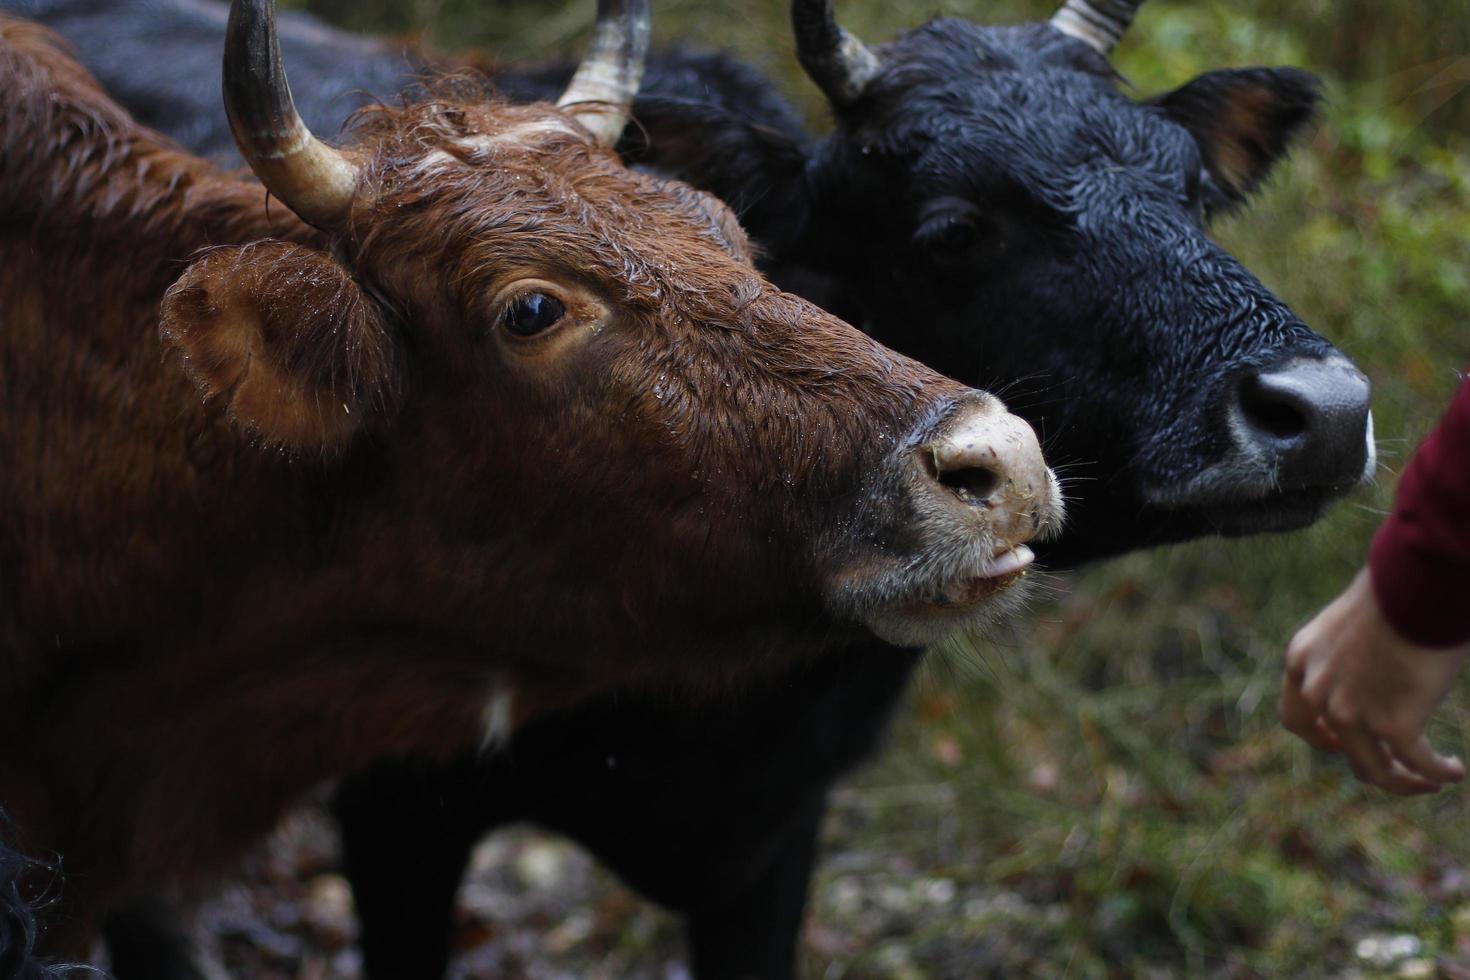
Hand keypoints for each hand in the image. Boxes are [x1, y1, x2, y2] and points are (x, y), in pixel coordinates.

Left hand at [1280, 568, 1469, 793]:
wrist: (1413, 583)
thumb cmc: (1392, 590)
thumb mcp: (1348, 622)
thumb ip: (1348, 652)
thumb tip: (1374, 667)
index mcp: (1301, 660)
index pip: (1295, 717)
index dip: (1316, 736)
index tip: (1337, 742)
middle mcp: (1317, 690)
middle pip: (1338, 748)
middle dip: (1366, 763)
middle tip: (1393, 768)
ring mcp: (1351, 711)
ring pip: (1376, 767)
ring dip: (1405, 780)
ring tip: (1430, 780)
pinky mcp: (1393, 723)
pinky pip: (1416, 763)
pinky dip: (1436, 772)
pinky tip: (1455, 771)